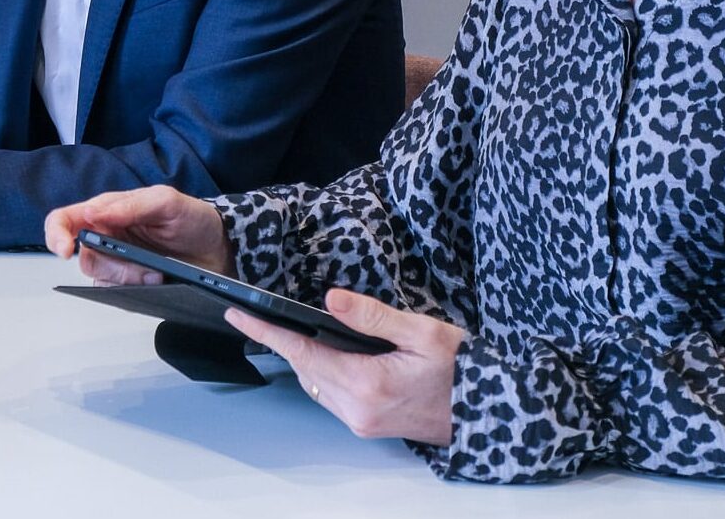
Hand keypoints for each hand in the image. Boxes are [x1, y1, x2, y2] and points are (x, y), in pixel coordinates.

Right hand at [44, 185, 233, 282]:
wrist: (218, 247)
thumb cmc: (193, 218)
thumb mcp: (167, 202)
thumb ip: (131, 205)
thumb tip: (92, 212)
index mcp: (109, 210)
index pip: (65, 220)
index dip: (56, 234)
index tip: (66, 249)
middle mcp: (107, 236)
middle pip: (83, 257)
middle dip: (112, 265)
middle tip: (144, 266)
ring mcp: (117, 261)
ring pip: (100, 278)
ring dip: (128, 279)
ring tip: (157, 275)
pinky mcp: (129, 283)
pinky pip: (115, 293)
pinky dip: (134, 290)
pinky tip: (155, 284)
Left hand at [225, 288, 464, 445]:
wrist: (485, 410)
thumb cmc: (460, 368)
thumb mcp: (422, 331)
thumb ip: (373, 316)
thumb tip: (331, 300)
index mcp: (368, 384)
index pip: (303, 351)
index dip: (267, 331)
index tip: (239, 314)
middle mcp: (357, 409)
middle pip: (305, 368)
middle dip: (284, 340)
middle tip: (264, 312)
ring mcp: (360, 421)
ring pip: (315, 383)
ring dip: (305, 356)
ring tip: (297, 327)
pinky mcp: (366, 424)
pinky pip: (331, 394)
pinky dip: (323, 370)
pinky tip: (332, 352)